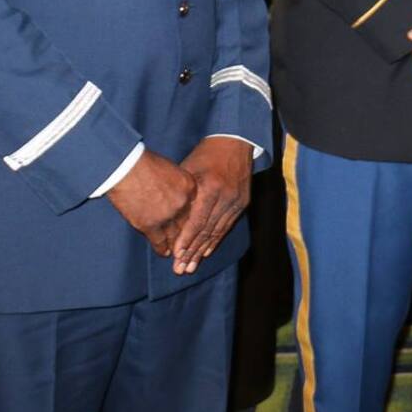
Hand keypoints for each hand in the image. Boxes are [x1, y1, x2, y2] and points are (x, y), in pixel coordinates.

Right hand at [106, 150, 196, 256]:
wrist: (126, 167)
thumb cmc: (145, 163)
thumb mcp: (171, 169)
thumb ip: (178, 184)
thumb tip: (177, 194)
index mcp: (190, 187)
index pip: (197, 208)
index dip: (195, 219)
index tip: (196, 227)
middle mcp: (183, 203)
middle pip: (189, 224)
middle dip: (189, 236)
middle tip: (190, 246)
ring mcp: (168, 216)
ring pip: (176, 236)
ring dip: (177, 246)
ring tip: (178, 253)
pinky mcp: (151, 225)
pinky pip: (159, 242)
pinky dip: (162, 248)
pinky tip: (164, 253)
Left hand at [169, 137, 254, 273]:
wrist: (236, 142)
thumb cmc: (206, 154)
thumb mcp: (189, 169)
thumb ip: (183, 194)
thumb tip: (168, 217)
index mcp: (211, 187)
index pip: (197, 220)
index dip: (186, 240)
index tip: (176, 255)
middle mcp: (226, 197)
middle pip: (207, 230)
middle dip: (193, 252)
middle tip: (181, 269)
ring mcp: (236, 201)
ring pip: (218, 231)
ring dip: (204, 250)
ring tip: (192, 266)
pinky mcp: (243, 203)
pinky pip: (228, 225)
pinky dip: (217, 240)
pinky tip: (207, 252)